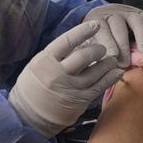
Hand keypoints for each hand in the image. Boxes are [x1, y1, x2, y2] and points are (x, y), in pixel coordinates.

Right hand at [9, 20, 121, 137]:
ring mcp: (70, 88)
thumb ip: (55, 55)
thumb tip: (78, 43)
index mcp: (45, 61)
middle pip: (84, 56)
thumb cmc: (32, 88)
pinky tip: (116, 72)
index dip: (83, 31)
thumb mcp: (37, 66)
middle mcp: (58, 73)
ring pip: (96, 71)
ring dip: (107, 63)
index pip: (67, 41)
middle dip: (98, 50)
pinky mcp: (79, 101)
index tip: (96, 25)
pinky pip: (99, 86)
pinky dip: (110, 78)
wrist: (26, 117)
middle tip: (103, 49)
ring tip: (112, 59)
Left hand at [85, 4, 142, 64]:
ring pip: (137, 21)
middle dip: (123, 44)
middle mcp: (114, 13)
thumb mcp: (92, 42)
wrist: (107, 19)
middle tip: (126, 63)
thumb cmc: (99, 38)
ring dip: (142, 37)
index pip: (102, 29)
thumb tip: (98, 67)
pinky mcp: (142, 14)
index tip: (113, 57)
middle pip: (119, 25)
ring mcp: (130, 12)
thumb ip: (95, 53)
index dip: (108, 42)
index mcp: (97, 19)